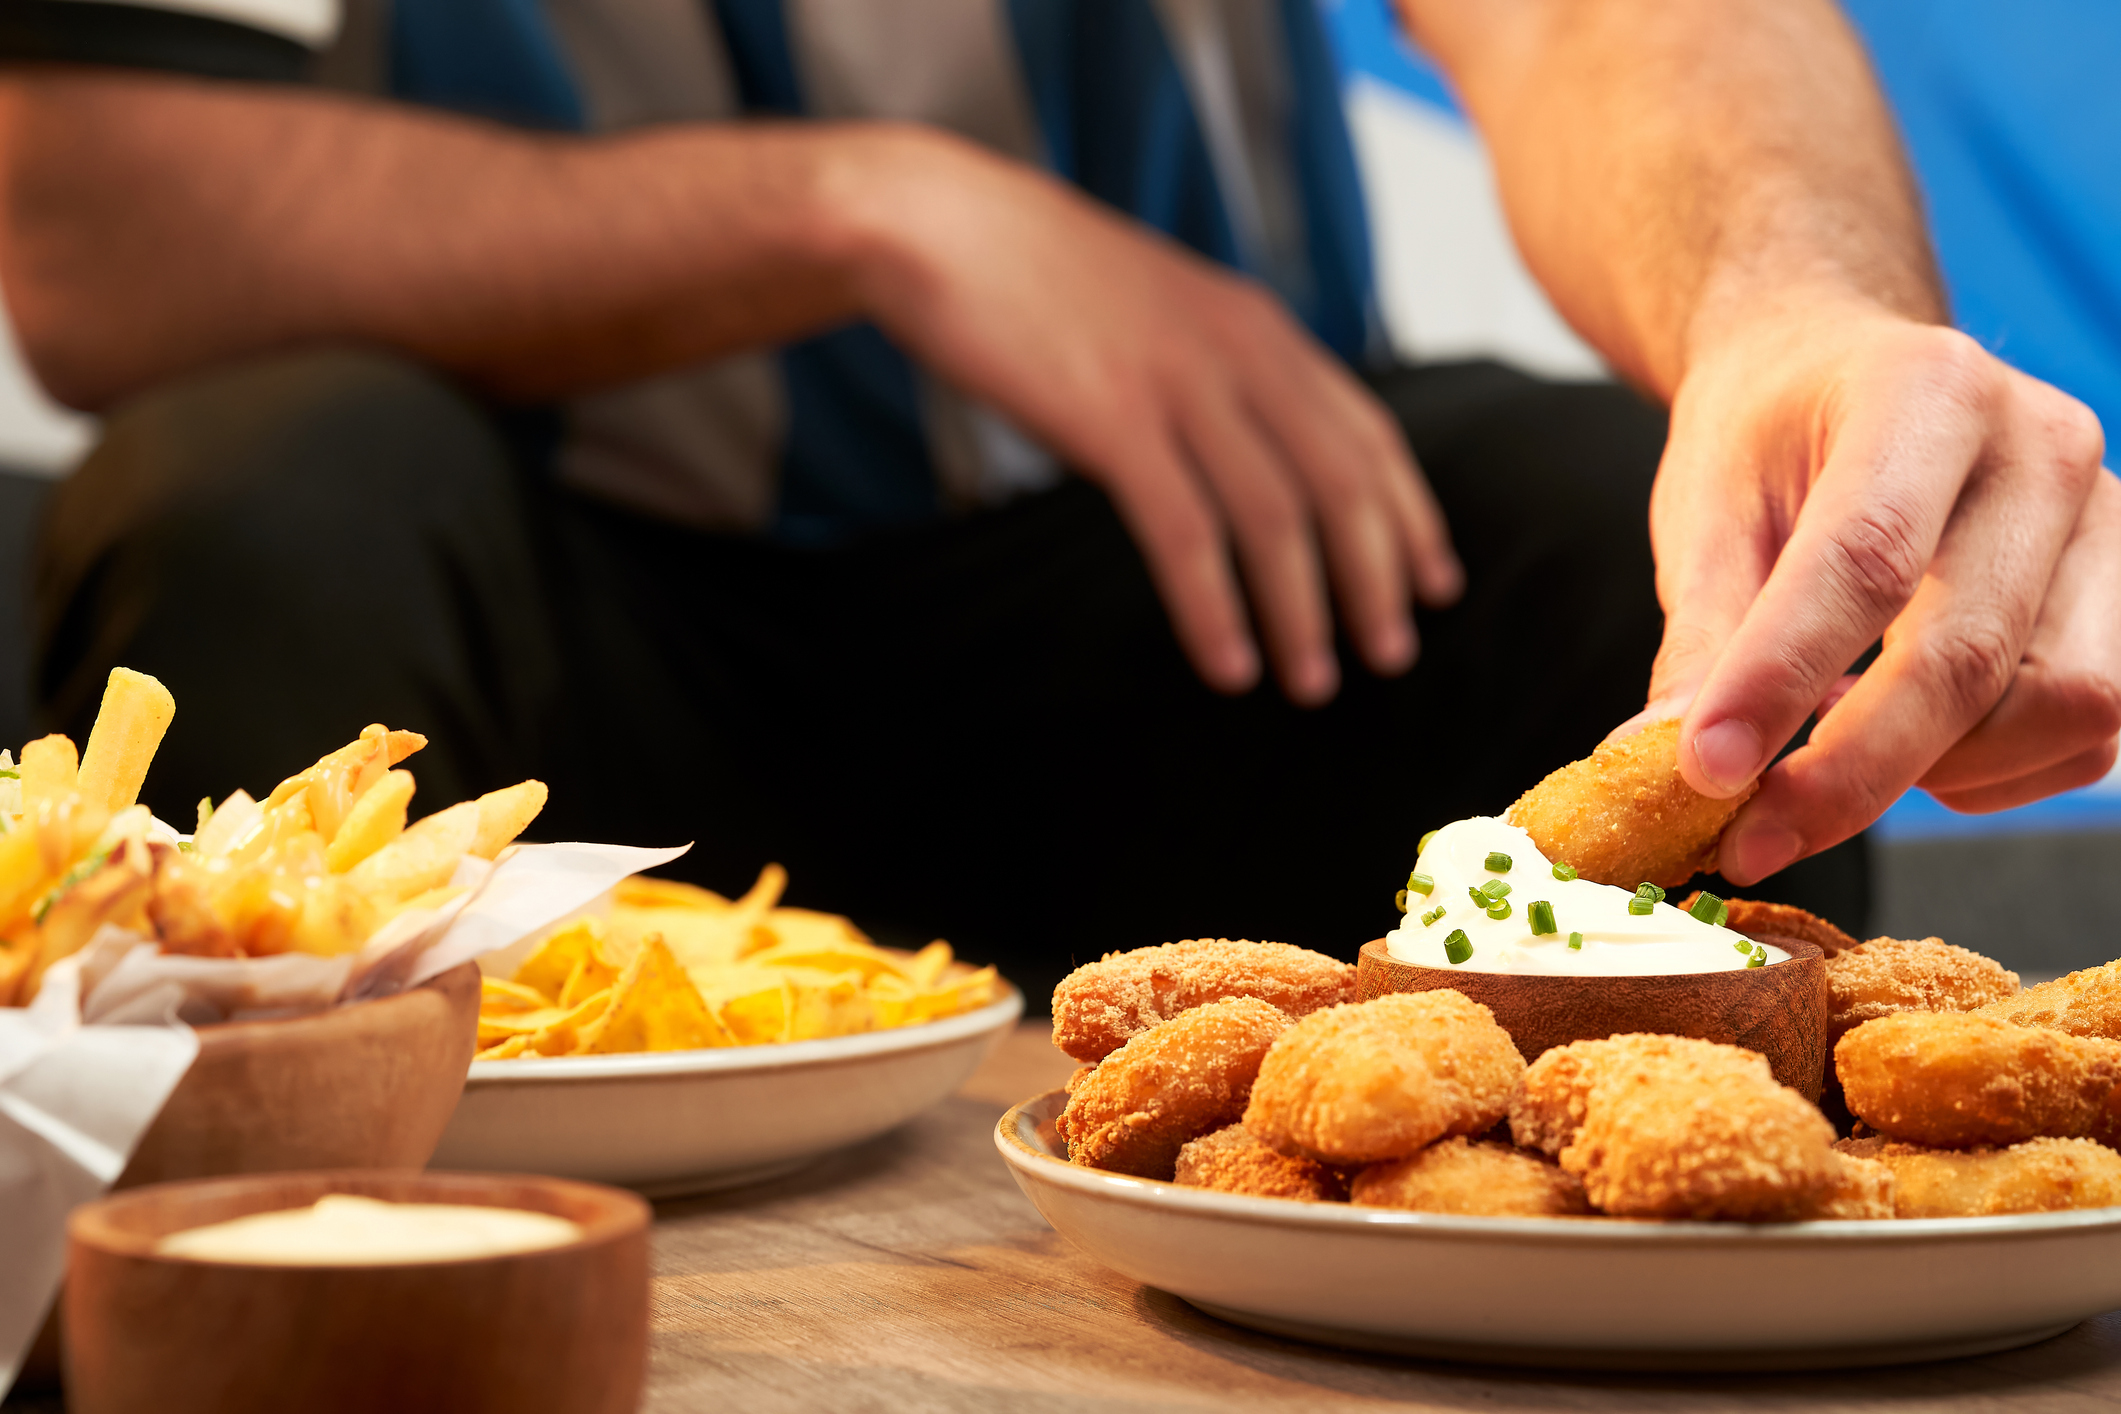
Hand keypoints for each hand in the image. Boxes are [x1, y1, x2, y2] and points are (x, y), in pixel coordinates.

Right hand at [835, 127, 1462, 702]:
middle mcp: (1237, 350)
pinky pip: (1184, 532)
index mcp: (1256, 326)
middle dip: (1377, 578)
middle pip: (1343, 480)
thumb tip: (1248, 449)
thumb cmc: (1035, 279)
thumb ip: (1215, 370)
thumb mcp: (1160, 309)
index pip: (1368, 430)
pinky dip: (1214, 608)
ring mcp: (1177, 383)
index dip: (1412, 515)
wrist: (940, 223)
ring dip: (1303, 611)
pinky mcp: (1109, 419)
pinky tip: (1228, 662)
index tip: (1435, 583)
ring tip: (1313, 681)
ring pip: (1276, 515)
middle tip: (1389, 654)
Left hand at [1631, 301, 2116, 883]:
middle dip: (1854, 771)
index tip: (1705, 773)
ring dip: (1932, 772)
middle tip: (1750, 838)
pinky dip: (1987, 774)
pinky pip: (2087, 736)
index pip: (1865, 558)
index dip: (1782, 680)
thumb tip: (1667, 764)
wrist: (1841, 377)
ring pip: (2060, 708)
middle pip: (1972, 653)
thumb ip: (1701, 638)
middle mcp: (2043, 445)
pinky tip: (1903, 744)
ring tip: (1828, 758)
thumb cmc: (1770, 440)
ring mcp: (2108, 523)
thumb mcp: (1707, 510)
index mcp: (1923, 390)